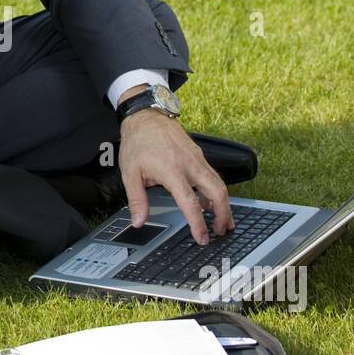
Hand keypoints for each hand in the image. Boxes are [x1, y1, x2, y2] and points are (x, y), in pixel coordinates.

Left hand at [119, 111, 233, 244]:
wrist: (145, 116)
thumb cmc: (137, 142)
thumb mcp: (130, 173)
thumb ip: (137, 200)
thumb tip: (138, 221)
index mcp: (172, 171)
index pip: (191, 203)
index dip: (198, 223)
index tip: (202, 238)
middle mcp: (189, 164)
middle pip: (217, 192)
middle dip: (223, 214)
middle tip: (221, 231)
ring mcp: (197, 158)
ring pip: (219, 183)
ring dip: (224, 204)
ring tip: (222, 220)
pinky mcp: (199, 154)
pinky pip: (212, 175)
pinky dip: (216, 191)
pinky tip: (210, 201)